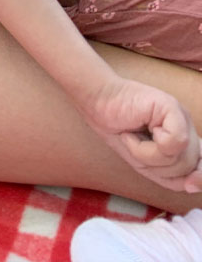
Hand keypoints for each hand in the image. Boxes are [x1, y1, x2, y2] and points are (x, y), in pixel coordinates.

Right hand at [82, 75, 201, 192]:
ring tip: (133, 137)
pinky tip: (135, 132)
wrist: (98, 103)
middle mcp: (187, 126)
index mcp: (186, 138)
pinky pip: (172, 144)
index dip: (198, 178)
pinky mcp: (171, 107)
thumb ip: (175, 176)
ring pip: (181, 157)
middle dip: (160, 167)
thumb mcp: (149, 164)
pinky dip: (147, 147)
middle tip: (138, 148)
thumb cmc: (120, 130)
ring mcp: (181, 115)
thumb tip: (193, 185)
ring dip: (149, 156)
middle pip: (190, 167)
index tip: (189, 183)